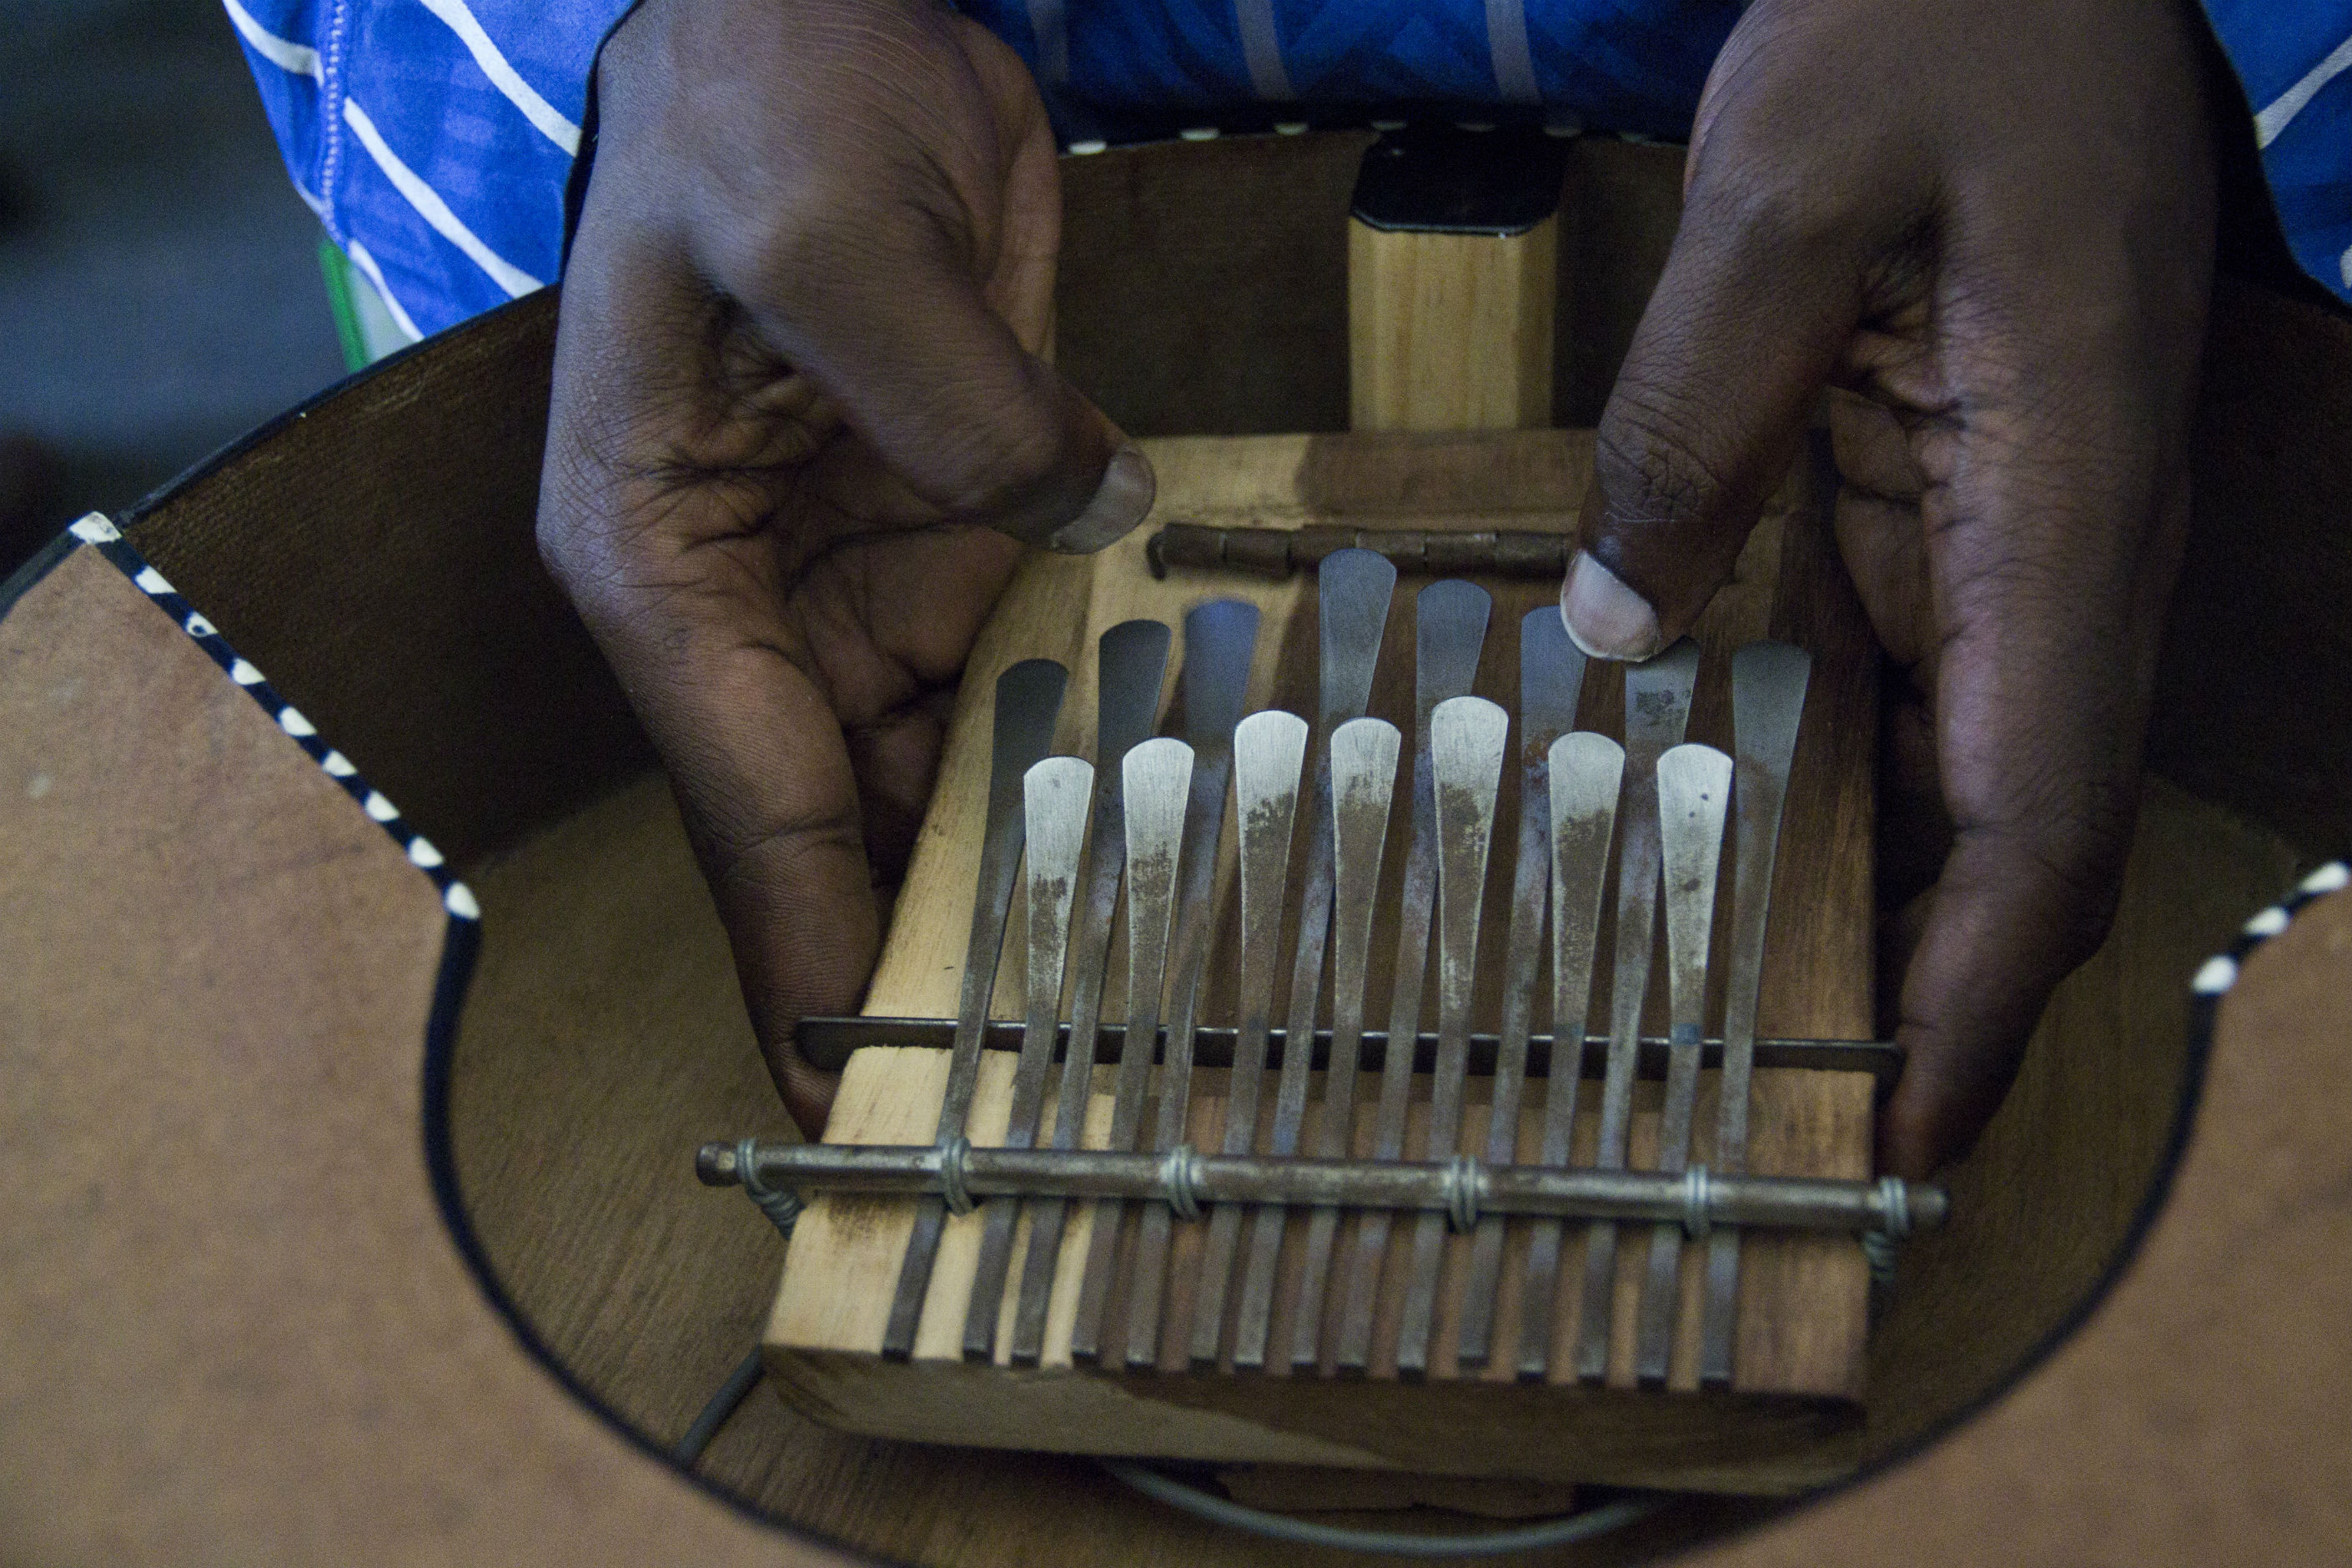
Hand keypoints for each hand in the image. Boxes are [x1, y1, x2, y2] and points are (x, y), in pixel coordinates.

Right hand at [537, 0, 1151, 1134]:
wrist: (829, 9)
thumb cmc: (764, 102)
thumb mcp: (833, 237)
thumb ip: (949, 404)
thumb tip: (1077, 524)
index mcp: (664, 569)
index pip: (743, 810)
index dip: (810, 957)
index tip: (869, 1097)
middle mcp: (757, 602)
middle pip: (848, 819)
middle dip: (940, 940)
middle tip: (1053, 1080)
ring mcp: (865, 573)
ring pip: (950, 767)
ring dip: (1034, 860)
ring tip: (1134, 992)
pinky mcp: (962, 526)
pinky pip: (1032, 669)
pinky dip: (1095, 741)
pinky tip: (1177, 818)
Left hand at [1557, 0, 2215, 1174]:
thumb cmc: (1938, 20)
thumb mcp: (1786, 195)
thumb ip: (1698, 419)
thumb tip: (1622, 629)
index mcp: (2061, 498)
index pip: (2043, 806)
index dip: (1981, 990)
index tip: (1909, 1133)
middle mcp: (2053, 547)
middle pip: (2006, 826)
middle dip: (1918, 989)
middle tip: (1785, 1130)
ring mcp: (1997, 527)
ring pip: (1949, 770)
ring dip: (1863, 901)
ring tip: (1731, 1029)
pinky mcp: (1933, 492)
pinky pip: (1893, 676)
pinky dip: (1826, 779)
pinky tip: (1719, 839)